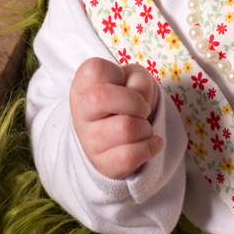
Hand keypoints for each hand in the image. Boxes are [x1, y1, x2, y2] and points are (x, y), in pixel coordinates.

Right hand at [70, 58, 164, 179]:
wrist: (119, 136)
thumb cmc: (126, 98)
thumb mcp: (132, 78)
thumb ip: (137, 79)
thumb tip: (140, 102)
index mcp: (83, 86)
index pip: (94, 69)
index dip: (117, 73)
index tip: (123, 83)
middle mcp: (81, 113)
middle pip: (102, 97)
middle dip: (135, 101)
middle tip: (142, 108)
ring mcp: (89, 141)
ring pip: (125, 128)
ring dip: (145, 126)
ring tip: (143, 126)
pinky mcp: (103, 164)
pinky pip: (130, 156)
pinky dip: (150, 147)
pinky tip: (152, 142)